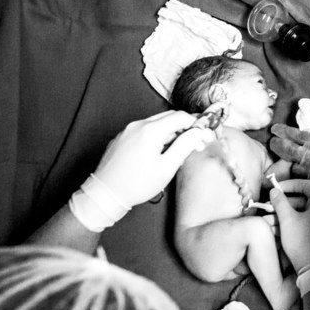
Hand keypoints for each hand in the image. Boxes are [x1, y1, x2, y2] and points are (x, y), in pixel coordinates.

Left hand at [94, 110, 214, 205]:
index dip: (196, 125)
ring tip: (178, 152)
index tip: (204, 136)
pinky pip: (144, 131)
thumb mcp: (167, 167)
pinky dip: (157, 137)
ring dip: (171, 133)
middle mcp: (138, 125)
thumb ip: (185, 146)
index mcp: (151, 130)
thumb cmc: (136, 184)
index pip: (181, 117)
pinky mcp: (122, 138)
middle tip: (195, 144)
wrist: (105, 193)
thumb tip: (198, 132)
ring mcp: (128, 130)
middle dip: (185, 128)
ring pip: (156, 124)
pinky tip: (160, 153)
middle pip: (169, 117)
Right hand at [269, 178, 309, 270]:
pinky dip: (295, 221)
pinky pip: (308, 221)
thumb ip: (280, 202)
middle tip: (271, 204)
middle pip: (305, 199)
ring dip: (288, 213)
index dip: (290, 184)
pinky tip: (281, 227)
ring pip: (305, 212)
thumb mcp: (287, 220)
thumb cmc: (302, 243)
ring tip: (271, 217)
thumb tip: (274, 191)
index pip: (307, 185)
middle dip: (286, 201)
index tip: (276, 188)